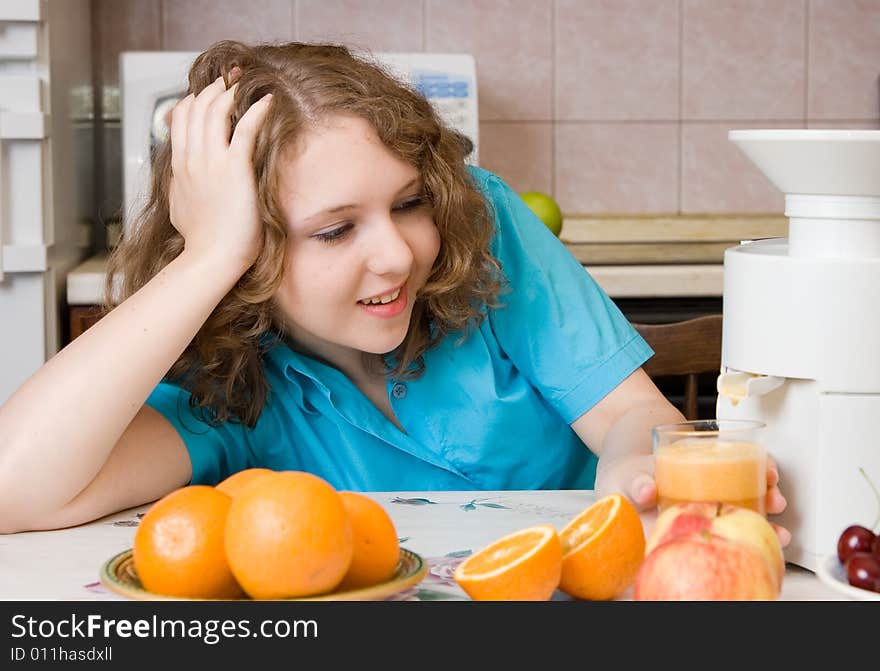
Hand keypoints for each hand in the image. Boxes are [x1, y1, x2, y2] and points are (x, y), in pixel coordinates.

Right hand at [168, 74, 272, 271]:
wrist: (211, 258)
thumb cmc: (203, 241)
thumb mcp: (180, 207)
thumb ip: (179, 187)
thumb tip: (179, 182)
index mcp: (179, 166)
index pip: (180, 118)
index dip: (195, 100)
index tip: (211, 94)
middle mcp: (192, 159)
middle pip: (196, 107)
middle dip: (213, 88)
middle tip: (230, 80)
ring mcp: (211, 162)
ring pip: (215, 111)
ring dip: (231, 92)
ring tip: (245, 84)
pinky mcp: (234, 169)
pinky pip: (245, 128)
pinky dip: (256, 110)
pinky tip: (267, 102)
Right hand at [595, 452, 790, 547]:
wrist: (630, 441)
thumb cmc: (624, 471)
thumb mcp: (622, 477)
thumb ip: (633, 483)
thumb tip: (645, 490)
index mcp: (671, 530)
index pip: (700, 546)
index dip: (724, 549)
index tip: (745, 546)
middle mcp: (694, 519)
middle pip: (728, 532)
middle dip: (756, 532)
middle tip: (778, 533)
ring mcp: (707, 500)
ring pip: (740, 508)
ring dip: (764, 505)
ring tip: (776, 499)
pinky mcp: (717, 479)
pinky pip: (742, 480)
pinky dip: (758, 475)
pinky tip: (768, 471)